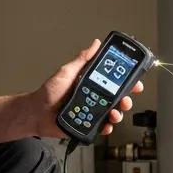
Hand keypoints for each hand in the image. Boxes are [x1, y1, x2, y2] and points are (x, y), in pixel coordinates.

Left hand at [28, 38, 144, 137]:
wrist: (37, 113)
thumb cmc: (48, 93)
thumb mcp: (67, 72)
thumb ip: (82, 59)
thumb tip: (95, 44)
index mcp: (92, 83)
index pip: (115, 81)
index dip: (127, 82)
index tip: (135, 81)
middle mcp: (95, 97)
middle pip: (118, 99)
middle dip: (126, 99)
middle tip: (125, 99)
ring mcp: (93, 112)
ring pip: (113, 114)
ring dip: (118, 114)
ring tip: (114, 113)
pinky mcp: (88, 125)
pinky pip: (103, 127)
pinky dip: (108, 127)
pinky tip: (106, 125)